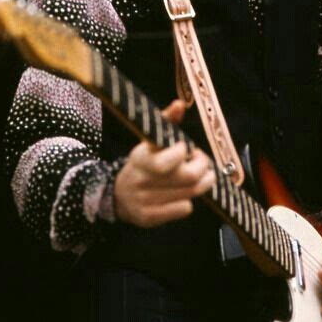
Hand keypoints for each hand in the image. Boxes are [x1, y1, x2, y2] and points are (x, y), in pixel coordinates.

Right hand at [114, 99, 215, 226]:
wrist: (118, 196)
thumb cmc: (142, 163)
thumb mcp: (149, 141)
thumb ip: (166, 121)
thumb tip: (179, 104)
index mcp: (139, 158)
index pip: (168, 160)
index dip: (183, 152)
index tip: (186, 147)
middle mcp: (140, 180)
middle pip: (188, 177)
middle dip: (202, 166)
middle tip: (201, 160)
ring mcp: (144, 201)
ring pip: (191, 193)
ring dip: (203, 182)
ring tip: (201, 174)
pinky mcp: (150, 218)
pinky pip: (184, 208)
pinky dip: (190, 199)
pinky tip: (184, 192)